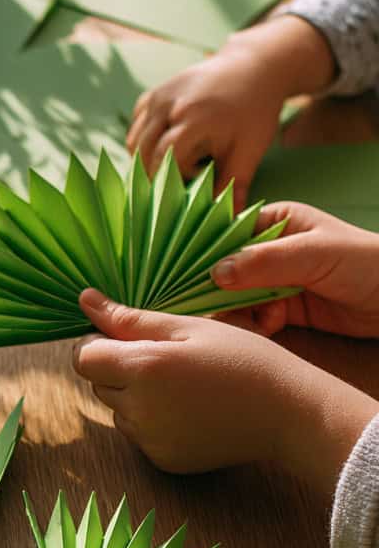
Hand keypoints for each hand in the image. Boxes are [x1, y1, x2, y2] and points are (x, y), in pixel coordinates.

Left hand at [73, 289, 376, 496]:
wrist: (287, 413)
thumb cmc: (243, 359)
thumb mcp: (190, 328)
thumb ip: (132, 319)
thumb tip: (86, 301)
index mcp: (143, 369)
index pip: (83, 358)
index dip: (100, 345)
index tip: (129, 340)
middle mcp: (138, 410)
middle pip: (99, 384)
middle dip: (120, 370)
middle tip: (169, 360)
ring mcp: (150, 440)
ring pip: (118, 411)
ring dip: (136, 398)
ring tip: (185, 387)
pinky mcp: (163, 461)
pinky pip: (140, 436)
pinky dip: (154, 423)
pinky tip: (191, 412)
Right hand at [126, 16, 335, 210]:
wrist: (253, 67)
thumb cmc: (254, 111)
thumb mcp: (249, 149)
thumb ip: (234, 183)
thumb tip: (230, 219)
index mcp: (194, 117)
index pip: (164, 158)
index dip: (167, 182)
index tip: (176, 198)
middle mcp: (169, 104)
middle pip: (143, 151)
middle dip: (152, 175)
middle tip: (169, 192)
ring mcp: (159, 95)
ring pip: (134, 139)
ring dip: (146, 160)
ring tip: (171, 170)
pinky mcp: (154, 93)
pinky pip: (136, 125)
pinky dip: (143, 142)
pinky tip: (164, 151)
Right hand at [212, 202, 378, 337]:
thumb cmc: (365, 262)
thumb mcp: (314, 255)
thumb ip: (265, 262)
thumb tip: (216, 272)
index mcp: (276, 221)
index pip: (228, 233)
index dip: (205, 253)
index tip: (187, 274)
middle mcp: (270, 250)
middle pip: (226, 269)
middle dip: (219, 289)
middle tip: (214, 306)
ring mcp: (276, 281)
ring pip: (236, 297)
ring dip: (238, 311)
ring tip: (256, 318)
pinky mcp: (284, 310)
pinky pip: (254, 318)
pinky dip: (254, 325)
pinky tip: (270, 326)